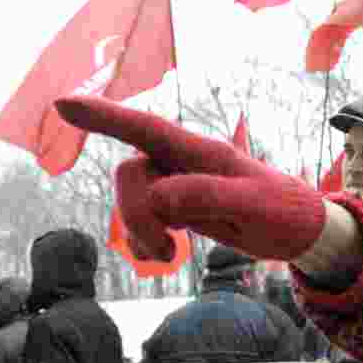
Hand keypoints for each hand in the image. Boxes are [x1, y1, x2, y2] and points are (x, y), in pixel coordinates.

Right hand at [54, 96, 326, 262]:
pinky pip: (141, 219)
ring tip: (169, 257)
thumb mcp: (255, 205)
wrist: (299, 231)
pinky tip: (165, 258)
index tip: (63, 104)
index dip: (105, 116)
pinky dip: (144, 242)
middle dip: (136, 214)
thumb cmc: (284, 211)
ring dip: (140, 232)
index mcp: (203, 153)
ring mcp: (179, 184)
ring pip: (132, 199)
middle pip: (131, 175)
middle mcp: (184, 163)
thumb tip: (160, 197)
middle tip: (168, 250)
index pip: (147, 129)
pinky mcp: (179, 207)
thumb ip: (209, 196)